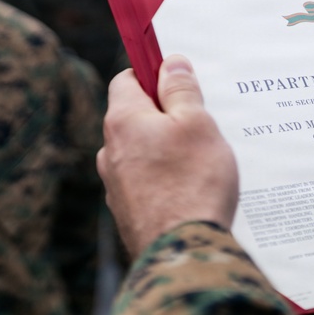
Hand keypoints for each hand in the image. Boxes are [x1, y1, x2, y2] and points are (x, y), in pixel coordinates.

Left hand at [97, 55, 238, 257]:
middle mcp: (110, 151)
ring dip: (167, 151)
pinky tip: (192, 192)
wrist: (183, 251)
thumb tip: (170, 63)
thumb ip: (182, 90)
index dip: (153, 74)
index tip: (180, 80)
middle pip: (136, 118)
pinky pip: (148, 184)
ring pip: (142, 153)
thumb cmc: (193, 182)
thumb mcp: (197, 123)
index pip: (127, 79)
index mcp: (123, 121)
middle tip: (202, 125)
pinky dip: (166, 181)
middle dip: (166, 116)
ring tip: (202, 163)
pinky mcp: (129, 213)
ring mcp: (116, 185)